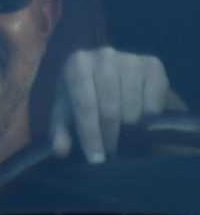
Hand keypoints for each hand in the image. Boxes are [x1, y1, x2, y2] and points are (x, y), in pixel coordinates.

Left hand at [49, 46, 182, 162]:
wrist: (116, 76)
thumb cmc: (85, 96)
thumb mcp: (68, 112)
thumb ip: (60, 131)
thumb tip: (60, 151)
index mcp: (76, 63)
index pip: (84, 104)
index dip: (90, 134)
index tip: (96, 159)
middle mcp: (103, 55)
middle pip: (109, 108)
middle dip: (110, 137)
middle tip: (111, 154)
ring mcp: (129, 58)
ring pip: (133, 108)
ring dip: (130, 131)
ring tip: (125, 139)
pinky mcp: (153, 64)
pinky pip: (153, 103)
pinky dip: (149, 120)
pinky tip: (142, 123)